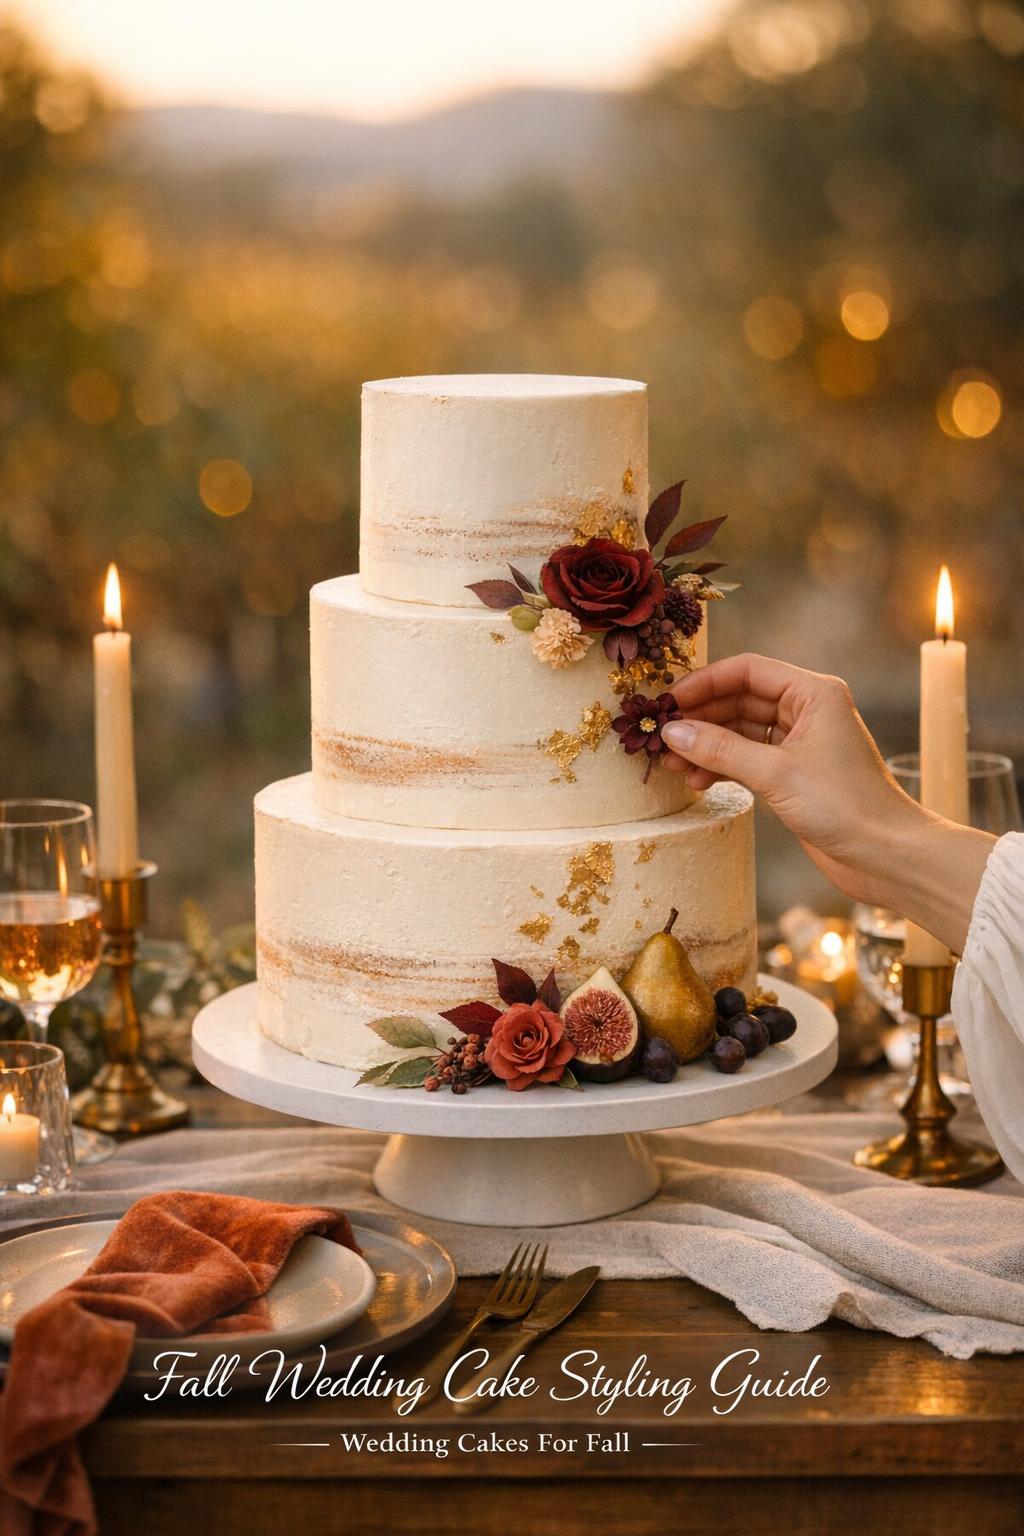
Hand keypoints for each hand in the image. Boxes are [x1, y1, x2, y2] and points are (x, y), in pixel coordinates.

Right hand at [660, 654, 993, 950]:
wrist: (886, 856)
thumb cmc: (845, 806)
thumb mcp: (776, 773)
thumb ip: (720, 750)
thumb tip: (672, 732)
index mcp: (813, 692)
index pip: (748, 670)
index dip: (705, 682)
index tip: (668, 702)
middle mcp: (807, 710)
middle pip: (740, 699)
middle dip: (700, 717)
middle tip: (660, 734)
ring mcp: (800, 743)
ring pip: (740, 731)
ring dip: (706, 745)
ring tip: (672, 764)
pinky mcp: (794, 774)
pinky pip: (748, 758)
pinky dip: (722, 766)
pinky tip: (696, 779)